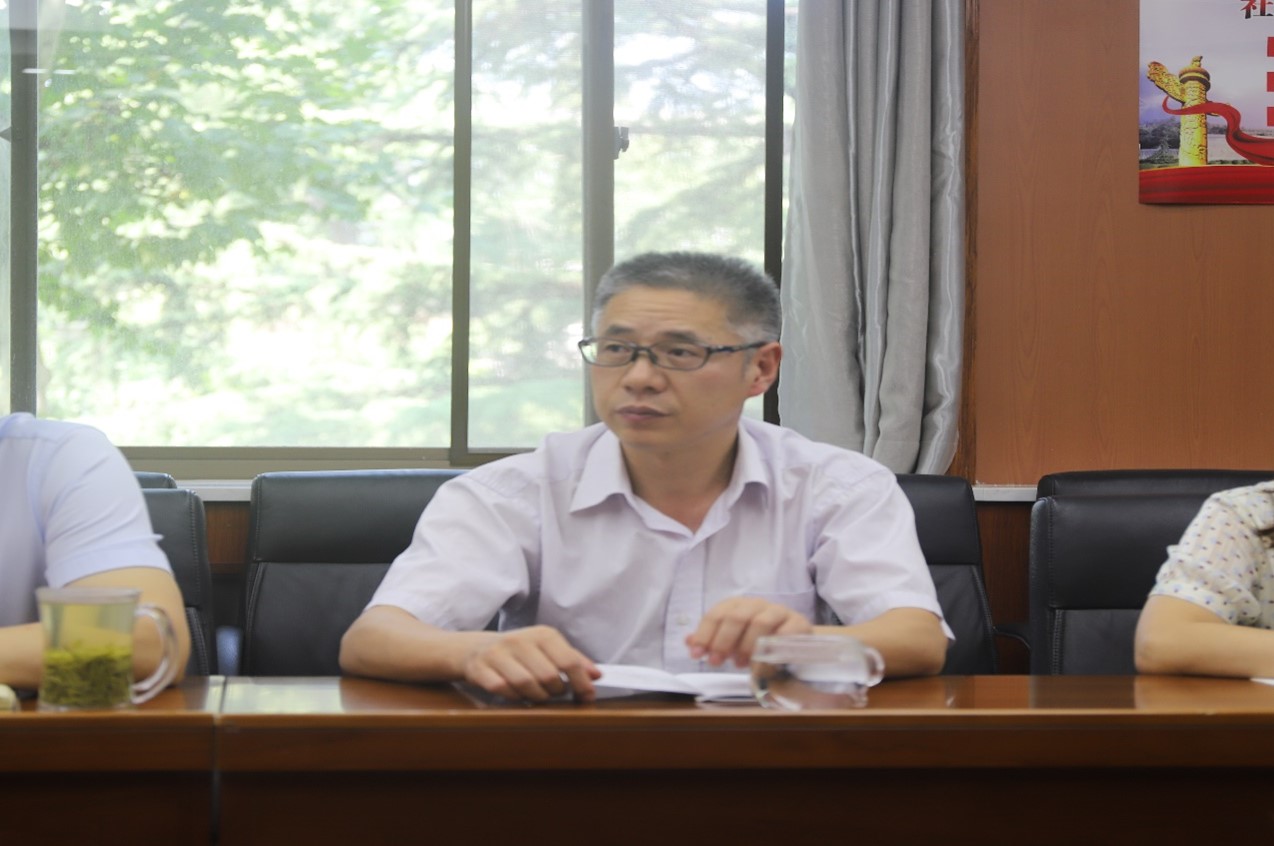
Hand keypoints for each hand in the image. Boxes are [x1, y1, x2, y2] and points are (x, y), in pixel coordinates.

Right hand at [462, 625, 599, 702]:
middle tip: (556, 694)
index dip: (581, 682)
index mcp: (542, 634)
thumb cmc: (520, 653)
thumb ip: (573, 660)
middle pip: (549, 675)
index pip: (569, 660)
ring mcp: (498, 652)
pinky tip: (517, 695)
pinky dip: (514, 697)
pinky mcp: (480, 667)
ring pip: (526, 683)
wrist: (477, 648)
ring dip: (536, 697)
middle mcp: (520, 640)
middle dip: (556, 691)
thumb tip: (596, 675)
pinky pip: (502, 689)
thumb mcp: (548, 650)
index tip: (587, 695)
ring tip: (538, 696)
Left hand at [686, 597, 812, 667]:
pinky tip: (764, 664)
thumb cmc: (758, 640)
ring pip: (760, 623)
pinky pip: (784, 633)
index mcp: (737, 606)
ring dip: (747, 646)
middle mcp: (756, 605)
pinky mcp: (798, 623)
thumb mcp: (732, 641)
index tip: (697, 654)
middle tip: (716, 662)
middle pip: (736, 617)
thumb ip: (712, 640)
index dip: (704, 634)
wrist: (795, 641)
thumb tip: (689, 642)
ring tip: (740, 664)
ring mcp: (778, 612)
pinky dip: (771, 649)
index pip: (716, 614)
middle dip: (723, 641)